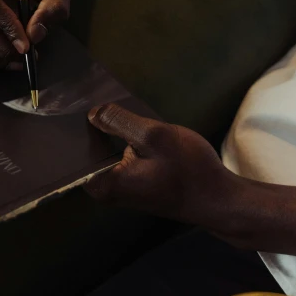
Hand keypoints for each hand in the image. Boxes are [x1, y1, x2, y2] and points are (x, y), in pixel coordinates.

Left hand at [84, 103, 236, 224]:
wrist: (220, 199)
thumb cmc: (189, 169)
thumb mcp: (154, 136)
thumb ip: (119, 122)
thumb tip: (92, 113)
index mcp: (102, 182)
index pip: (76, 149)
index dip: (78, 123)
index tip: (75, 99)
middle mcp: (104, 189)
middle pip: (89, 150)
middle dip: (93, 125)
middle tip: (93, 96)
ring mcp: (119, 188)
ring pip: (104, 152)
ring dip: (109, 132)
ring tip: (106, 103)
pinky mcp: (132, 184)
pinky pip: (117, 158)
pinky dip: (121, 142)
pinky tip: (125, 123)